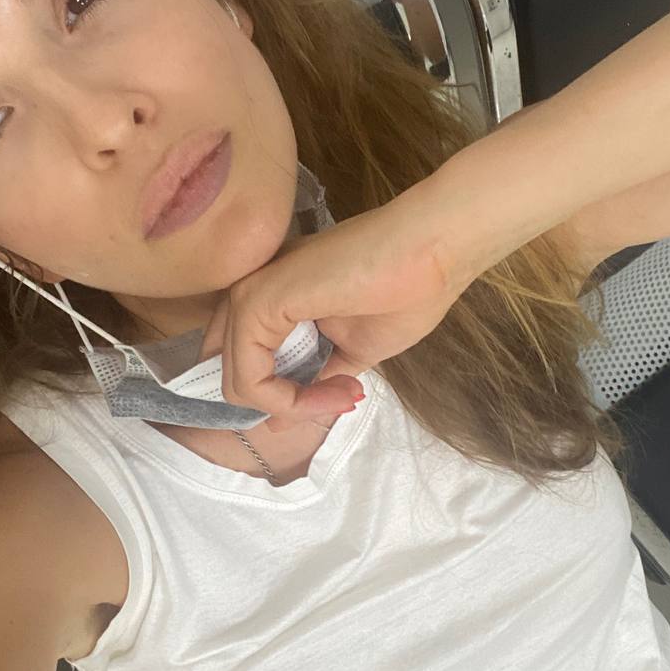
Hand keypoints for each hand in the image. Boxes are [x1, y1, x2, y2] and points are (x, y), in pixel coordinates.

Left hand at [198, 189, 468, 430]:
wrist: (432, 252)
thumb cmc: (403, 290)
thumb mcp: (351, 348)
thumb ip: (315, 376)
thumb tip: (283, 418)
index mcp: (268, 298)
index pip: (247, 366)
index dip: (290, 399)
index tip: (346, 397)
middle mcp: (247, 293)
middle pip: (237, 379)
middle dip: (291, 407)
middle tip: (347, 398)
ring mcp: (246, 295)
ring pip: (240, 385)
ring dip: (296, 408)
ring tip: (346, 396)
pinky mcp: (255, 302)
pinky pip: (251, 379)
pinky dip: (293, 402)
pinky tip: (337, 392)